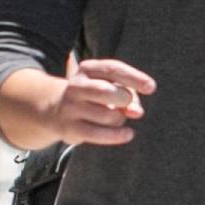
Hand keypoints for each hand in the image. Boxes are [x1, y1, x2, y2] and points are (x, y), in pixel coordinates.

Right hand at [38, 57, 154, 145]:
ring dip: (120, 118)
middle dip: (124, 99)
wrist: (54, 109)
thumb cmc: (93, 96)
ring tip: (117, 117)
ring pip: (106, 115)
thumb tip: (137, 112)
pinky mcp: (70, 128)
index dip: (134, 77)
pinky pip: (97, 134)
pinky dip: (117, 135)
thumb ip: (129, 95)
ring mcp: (71, 108)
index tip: (151, 88)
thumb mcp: (109, 86)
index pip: (112, 69)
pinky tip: (128, 134)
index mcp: (87, 69)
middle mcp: (76, 86)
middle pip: (106, 91)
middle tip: (126, 103)